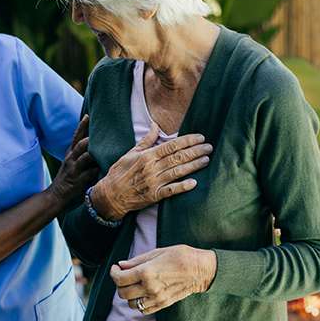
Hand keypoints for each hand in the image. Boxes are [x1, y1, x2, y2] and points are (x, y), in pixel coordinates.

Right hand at [49, 115, 98, 204]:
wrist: (56, 197)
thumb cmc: (69, 179)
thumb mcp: (73, 164)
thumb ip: (83, 155)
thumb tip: (98, 145)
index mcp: (70, 154)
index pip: (76, 137)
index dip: (82, 126)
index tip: (88, 115)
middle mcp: (71, 159)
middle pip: (80, 143)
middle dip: (90, 135)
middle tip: (101, 126)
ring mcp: (74, 169)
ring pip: (84, 155)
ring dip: (93, 150)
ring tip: (103, 144)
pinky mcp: (78, 180)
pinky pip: (89, 172)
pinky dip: (97, 168)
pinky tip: (106, 165)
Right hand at [89, 124, 211, 219]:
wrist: (110, 195)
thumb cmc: (120, 172)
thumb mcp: (131, 153)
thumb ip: (146, 140)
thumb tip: (156, 125)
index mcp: (147, 156)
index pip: (171, 145)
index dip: (187, 141)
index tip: (200, 137)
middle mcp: (152, 168)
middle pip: (178, 157)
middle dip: (195, 151)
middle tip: (209, 147)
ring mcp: (154, 182)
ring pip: (178, 171)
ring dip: (194, 166)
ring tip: (206, 160)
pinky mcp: (154, 195)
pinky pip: (171, 191)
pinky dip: (182, 187)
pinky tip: (194, 183)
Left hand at [112, 245, 216, 314]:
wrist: (200, 270)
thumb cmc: (181, 256)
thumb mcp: (158, 252)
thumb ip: (137, 260)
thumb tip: (121, 265)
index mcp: (147, 272)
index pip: (120, 278)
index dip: (114, 273)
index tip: (116, 268)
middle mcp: (150, 287)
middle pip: (122, 293)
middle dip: (119, 284)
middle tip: (124, 276)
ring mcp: (156, 298)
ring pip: (131, 304)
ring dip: (129, 295)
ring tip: (134, 285)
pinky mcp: (163, 304)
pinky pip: (143, 310)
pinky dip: (139, 303)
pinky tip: (143, 294)